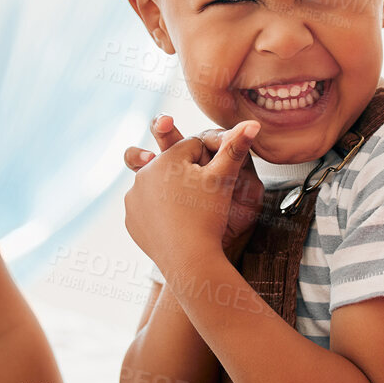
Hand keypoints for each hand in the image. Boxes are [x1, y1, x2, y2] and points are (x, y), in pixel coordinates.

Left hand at [125, 116, 265, 260]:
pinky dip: (159, 213)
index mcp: (166, 158)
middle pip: (172, 166)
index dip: (208, 160)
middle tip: (200, 195)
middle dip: (185, 174)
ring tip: (188, 210)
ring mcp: (133, 197)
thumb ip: (236, 148)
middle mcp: (144, 173)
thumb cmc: (209, 216)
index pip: (192, 148)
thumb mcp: (224, 179)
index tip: (214, 179)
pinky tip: (175, 224)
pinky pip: (147, 209)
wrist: (189, 259)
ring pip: (158, 186)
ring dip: (170, 192)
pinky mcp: (130, 219)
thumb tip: (253, 122)